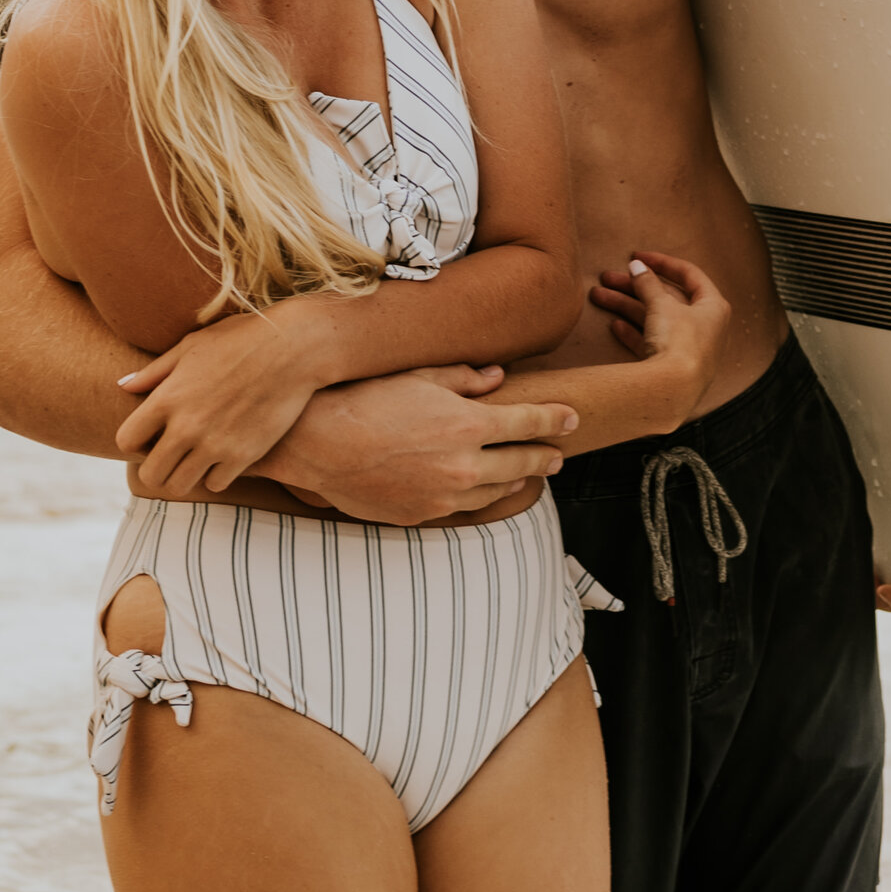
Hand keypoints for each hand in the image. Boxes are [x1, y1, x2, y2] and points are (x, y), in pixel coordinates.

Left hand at [113, 303, 331, 498]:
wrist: (294, 349)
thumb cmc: (241, 339)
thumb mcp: (192, 345)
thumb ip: (155, 371)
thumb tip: (123, 385)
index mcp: (168, 397)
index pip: (126, 440)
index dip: (133, 443)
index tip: (148, 437)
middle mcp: (187, 425)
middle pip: (150, 474)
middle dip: (154, 470)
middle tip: (168, 458)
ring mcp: (215, 444)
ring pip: (180, 486)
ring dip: (183, 477)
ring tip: (192, 461)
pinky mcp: (244, 455)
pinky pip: (215, 484)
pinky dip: (215, 476)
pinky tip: (222, 458)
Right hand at [261, 368, 581, 524]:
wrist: (318, 444)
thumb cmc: (364, 399)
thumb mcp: (417, 376)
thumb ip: (463, 379)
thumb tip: (497, 379)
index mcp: (468, 424)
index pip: (529, 422)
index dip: (555, 419)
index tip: (572, 418)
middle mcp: (465, 465)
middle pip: (521, 462)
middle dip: (544, 455)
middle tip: (557, 454)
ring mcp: (445, 495)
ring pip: (497, 492)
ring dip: (518, 481)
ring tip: (529, 474)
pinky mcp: (423, 514)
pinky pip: (463, 508)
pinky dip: (480, 497)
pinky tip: (484, 492)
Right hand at [585, 253, 732, 425]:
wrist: (675, 390)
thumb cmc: (679, 341)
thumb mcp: (661, 305)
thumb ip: (648, 283)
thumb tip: (637, 265)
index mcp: (713, 307)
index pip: (689, 274)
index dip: (661, 262)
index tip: (636, 256)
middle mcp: (705, 327)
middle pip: (666, 298)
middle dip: (634, 287)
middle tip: (607, 278)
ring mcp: (688, 349)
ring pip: (654, 320)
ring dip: (626, 306)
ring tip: (598, 296)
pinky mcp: (672, 368)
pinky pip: (652, 343)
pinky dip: (634, 332)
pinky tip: (614, 325)